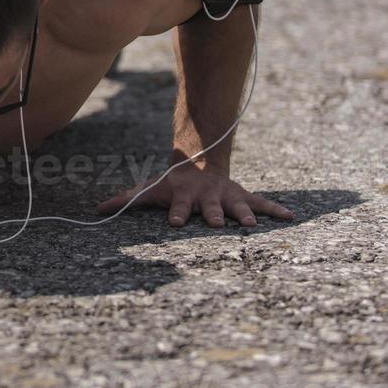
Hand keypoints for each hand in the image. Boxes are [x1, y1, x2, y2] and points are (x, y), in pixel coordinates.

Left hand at [96, 165, 293, 227]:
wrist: (199, 163)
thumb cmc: (170, 184)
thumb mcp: (148, 190)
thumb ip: (125, 201)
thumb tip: (96, 210)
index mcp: (183, 197)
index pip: (178, 207)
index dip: (176, 214)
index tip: (176, 222)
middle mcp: (207, 198)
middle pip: (211, 208)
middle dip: (214, 215)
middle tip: (218, 222)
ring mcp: (227, 197)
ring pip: (238, 206)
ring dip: (245, 214)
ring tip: (253, 225)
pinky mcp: (242, 197)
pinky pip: (262, 202)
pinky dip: (277, 209)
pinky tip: (291, 217)